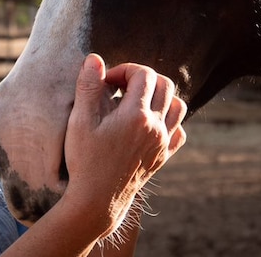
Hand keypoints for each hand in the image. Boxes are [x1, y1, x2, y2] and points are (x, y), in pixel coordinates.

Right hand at [61, 54, 186, 237]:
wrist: (97, 201)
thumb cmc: (85, 160)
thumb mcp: (80, 121)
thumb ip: (88, 87)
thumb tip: (95, 59)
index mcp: (135, 115)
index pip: (144, 74)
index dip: (125, 69)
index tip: (106, 81)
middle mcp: (156, 127)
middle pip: (165, 84)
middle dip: (143, 78)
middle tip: (120, 88)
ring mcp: (163, 143)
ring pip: (179, 106)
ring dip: (160, 96)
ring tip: (136, 101)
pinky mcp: (164, 157)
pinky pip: (180, 131)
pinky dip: (169, 120)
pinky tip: (147, 123)